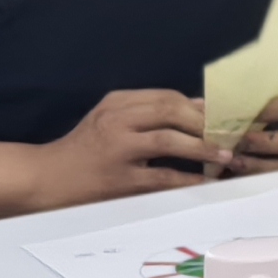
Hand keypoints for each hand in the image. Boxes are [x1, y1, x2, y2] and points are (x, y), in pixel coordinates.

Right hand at [32, 88, 222, 209]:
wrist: (47, 178)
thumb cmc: (85, 150)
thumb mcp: (111, 120)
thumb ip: (150, 112)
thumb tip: (199, 108)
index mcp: (117, 104)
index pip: (167, 97)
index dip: (199, 106)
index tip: (222, 117)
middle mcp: (117, 121)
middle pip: (172, 112)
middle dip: (205, 123)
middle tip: (230, 135)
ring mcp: (118, 151)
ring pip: (169, 141)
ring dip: (202, 148)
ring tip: (225, 156)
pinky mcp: (120, 181)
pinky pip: (162, 177)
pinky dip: (187, 178)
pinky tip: (205, 181)